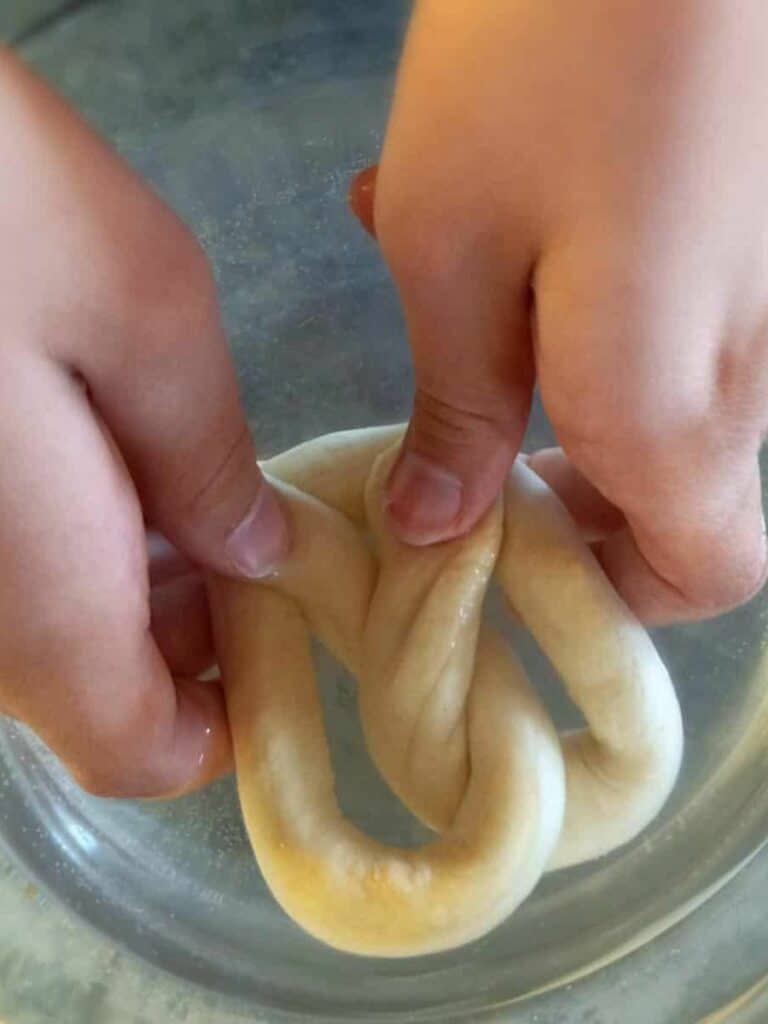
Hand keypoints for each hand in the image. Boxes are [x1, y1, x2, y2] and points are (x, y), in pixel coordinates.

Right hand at [0, 50, 288, 796]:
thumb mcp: (146, 321)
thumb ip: (207, 460)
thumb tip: (255, 549)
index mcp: (43, 609)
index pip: (143, 755)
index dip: (227, 716)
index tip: (276, 622)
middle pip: (89, 697)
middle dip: (179, 634)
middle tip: (236, 533)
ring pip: (36, 638)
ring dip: (116, 587)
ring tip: (170, 485)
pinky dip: (53, 546)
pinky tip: (80, 453)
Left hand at [351, 0, 767, 623]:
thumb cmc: (546, 65)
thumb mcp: (456, 252)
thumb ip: (458, 408)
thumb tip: (433, 523)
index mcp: (672, 410)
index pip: (704, 576)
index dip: (611, 590)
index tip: (509, 548)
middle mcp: (745, 367)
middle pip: (682, 498)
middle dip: (569, 493)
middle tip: (460, 437)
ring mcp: (756, 289)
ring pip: (664, 401)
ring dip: (554, 381)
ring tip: (445, 290)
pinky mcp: (744, 224)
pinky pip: (669, 310)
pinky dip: (582, 302)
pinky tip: (483, 208)